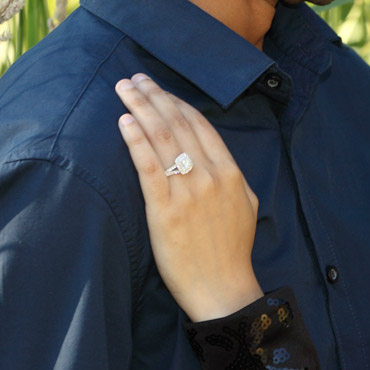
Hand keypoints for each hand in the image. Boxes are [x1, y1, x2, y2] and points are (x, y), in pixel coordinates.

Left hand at [115, 74, 261, 320]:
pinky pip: (148, 166)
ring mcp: (187, 192)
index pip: (200, 124)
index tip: (157, 88)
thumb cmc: (232, 251)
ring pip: (162, 138)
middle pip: (178, 124)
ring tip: (124, 90)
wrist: (222, 289)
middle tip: (133, 79)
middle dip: (153, 96)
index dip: (175, 102)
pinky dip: (135, 140)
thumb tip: (215, 158)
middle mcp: (210, 176)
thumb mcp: (245, 206)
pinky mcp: (165, 210)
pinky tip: (124, 122)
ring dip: (141, 108)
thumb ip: (231, 178)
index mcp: (230, 172)